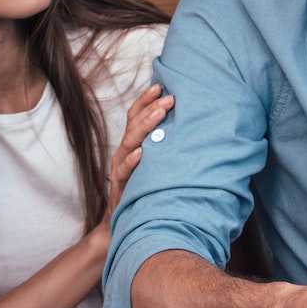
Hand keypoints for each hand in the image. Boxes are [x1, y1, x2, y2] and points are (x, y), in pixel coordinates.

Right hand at [105, 84, 173, 219]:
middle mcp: (124, 152)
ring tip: (160, 114)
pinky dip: (132, 161)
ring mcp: (120, 168)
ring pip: (130, 143)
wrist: (121, 222)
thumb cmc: (142, 189)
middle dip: (151, 108)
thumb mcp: (152, 164)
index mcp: (131, 144)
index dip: (146, 99)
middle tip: (170, 97)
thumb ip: (161, 146)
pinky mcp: (120, 186)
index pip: (136, 115)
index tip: (161, 85)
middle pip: (134, 124)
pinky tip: (142, 154)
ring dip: (145, 127)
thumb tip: (186, 128)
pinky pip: (124, 172)